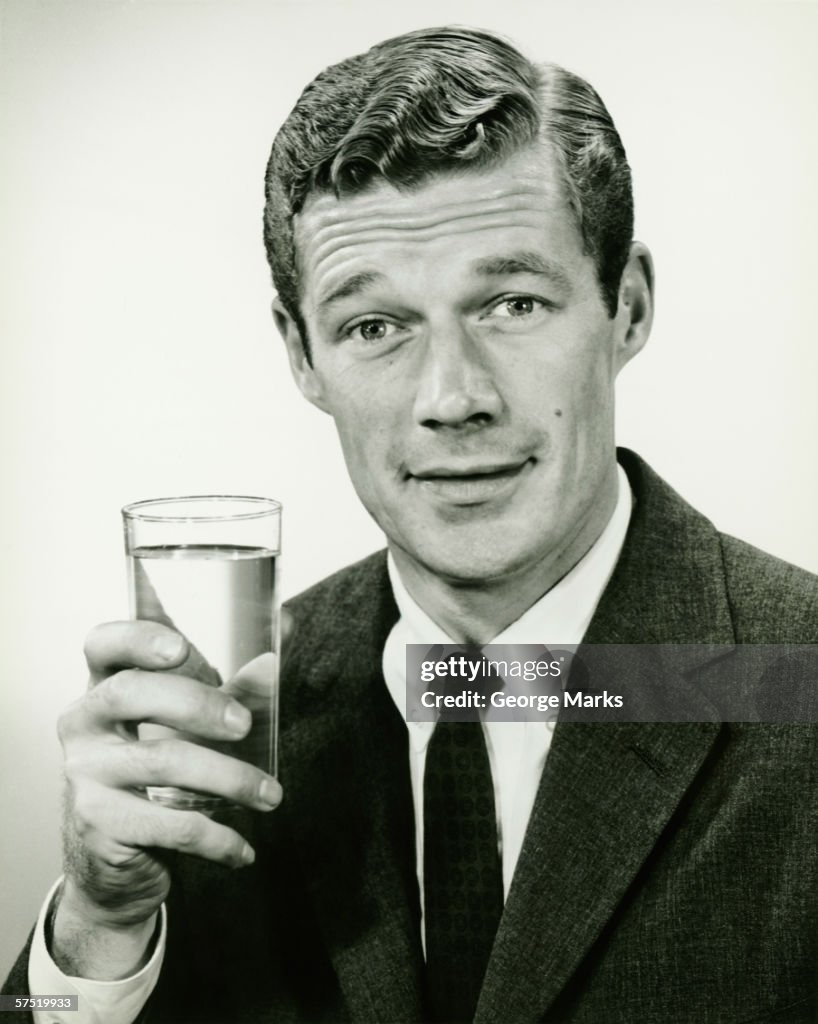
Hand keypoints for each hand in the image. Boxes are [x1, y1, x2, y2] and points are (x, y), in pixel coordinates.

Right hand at [50, 615, 288, 976]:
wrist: (113, 860)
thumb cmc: (157, 774)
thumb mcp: (192, 727)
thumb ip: (232, 692)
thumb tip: (271, 662)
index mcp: (103, 687)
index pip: (103, 645)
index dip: (136, 638)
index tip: (180, 647)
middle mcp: (83, 725)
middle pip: (131, 693)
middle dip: (197, 703)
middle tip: (245, 725)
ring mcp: (84, 775)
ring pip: (160, 762)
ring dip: (229, 778)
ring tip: (270, 795)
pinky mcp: (97, 824)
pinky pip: (168, 825)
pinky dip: (217, 838)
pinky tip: (243, 849)